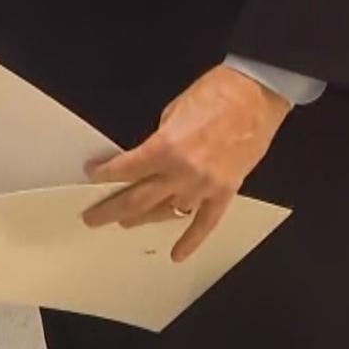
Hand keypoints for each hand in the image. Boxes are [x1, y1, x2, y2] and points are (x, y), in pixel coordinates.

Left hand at [83, 64, 289, 261]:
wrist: (256, 95)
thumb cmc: (215, 94)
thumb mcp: (173, 111)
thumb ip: (160, 141)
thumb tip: (150, 159)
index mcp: (164, 147)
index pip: (125, 169)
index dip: (105, 173)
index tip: (93, 175)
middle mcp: (181, 173)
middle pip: (138, 199)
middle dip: (111, 209)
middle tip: (92, 218)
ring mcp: (204, 186)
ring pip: (166, 212)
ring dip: (143, 219)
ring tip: (124, 224)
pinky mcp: (225, 192)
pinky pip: (206, 223)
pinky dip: (191, 241)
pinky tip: (176, 255)